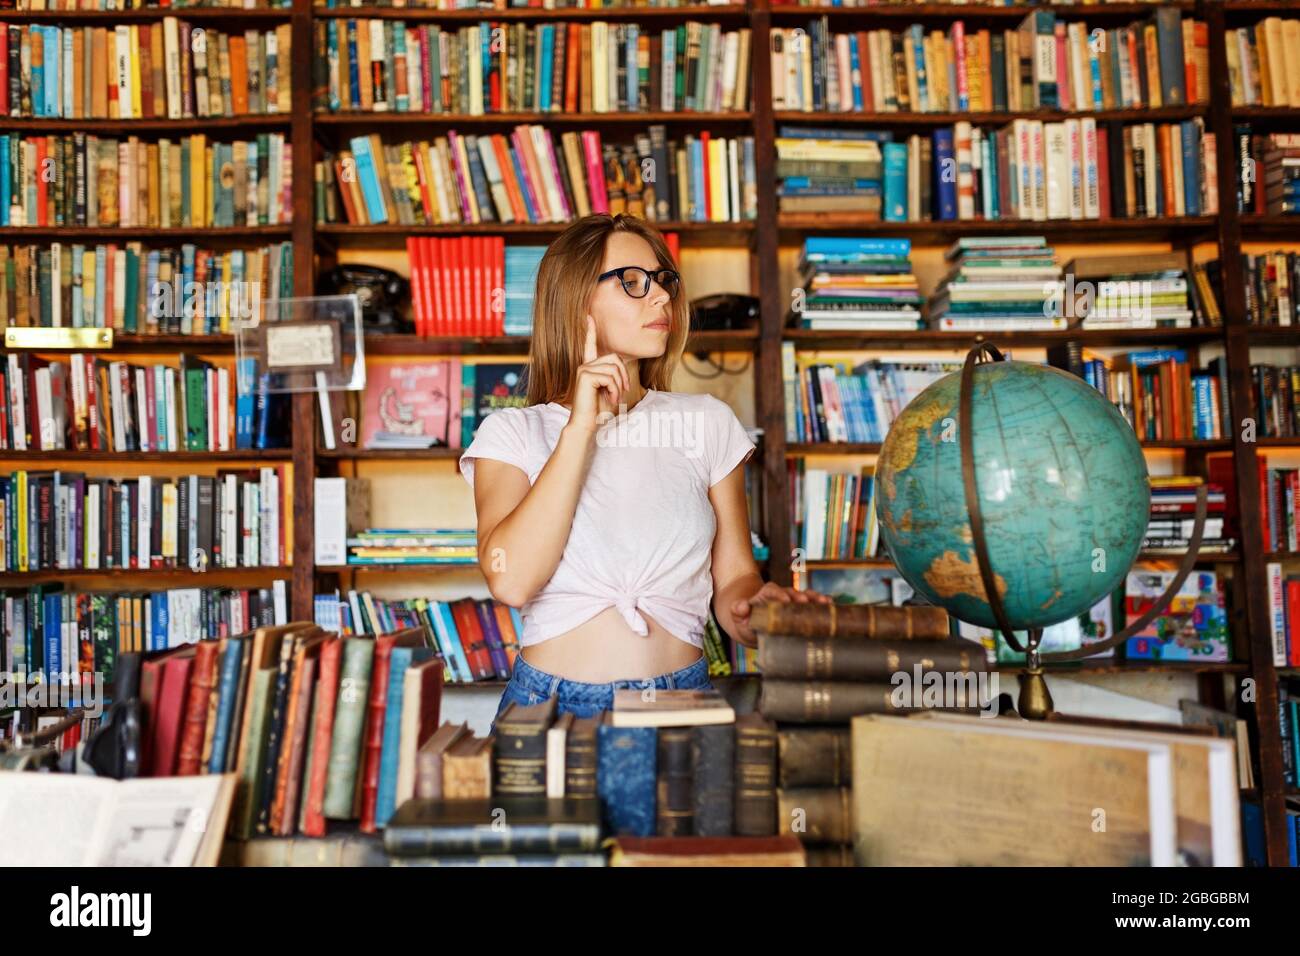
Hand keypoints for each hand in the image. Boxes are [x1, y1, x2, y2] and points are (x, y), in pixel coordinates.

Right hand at [568, 314, 629, 434]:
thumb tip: (620, 367)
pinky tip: (610, 399)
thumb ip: (614, 376)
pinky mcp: (585, 376)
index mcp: (589, 368)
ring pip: (614, 368)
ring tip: (614, 398)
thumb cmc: (599, 411)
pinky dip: (615, 389)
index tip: (588, 316)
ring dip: (619, 386)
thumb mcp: (611, 390)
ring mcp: (583, 369)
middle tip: (622, 391)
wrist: (587, 425)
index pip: (590, 346)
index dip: (590, 331)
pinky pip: (610, 376)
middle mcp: (585, 366)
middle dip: (623, 375)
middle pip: (614, 358)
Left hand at [729, 581, 833, 646]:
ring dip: (814, 600)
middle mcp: (780, 596)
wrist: (748, 617)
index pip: (771, 591)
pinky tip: (831, 606)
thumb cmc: (743, 619)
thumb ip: (738, 610)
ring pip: (803, 597)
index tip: (785, 599)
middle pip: (791, 593)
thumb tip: (742, 606)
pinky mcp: (799, 608)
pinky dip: (820, 605)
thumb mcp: (736, 614)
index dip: (778, 594)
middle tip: (807, 602)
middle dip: (800, 597)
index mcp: (764, 596)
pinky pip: (810, 605)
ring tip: (825, 603)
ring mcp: (790, 602)